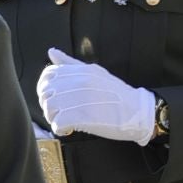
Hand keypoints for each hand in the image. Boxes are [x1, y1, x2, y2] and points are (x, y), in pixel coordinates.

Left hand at [37, 50, 157, 145]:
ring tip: (65, 122)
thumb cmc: (117, 94)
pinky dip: (60, 129)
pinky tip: (68, 130)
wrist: (137, 111)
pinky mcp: (83, 117)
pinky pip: (58, 123)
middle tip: (59, 113)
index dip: (44, 89)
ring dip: (53, 119)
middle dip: (48, 106)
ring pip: (50, 109)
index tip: (53, 99)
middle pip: (46, 94)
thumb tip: (51, 52)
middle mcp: (78, 82)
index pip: (48, 75)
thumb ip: (71, 64)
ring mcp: (80, 99)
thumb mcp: (94, 72)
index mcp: (80, 71)